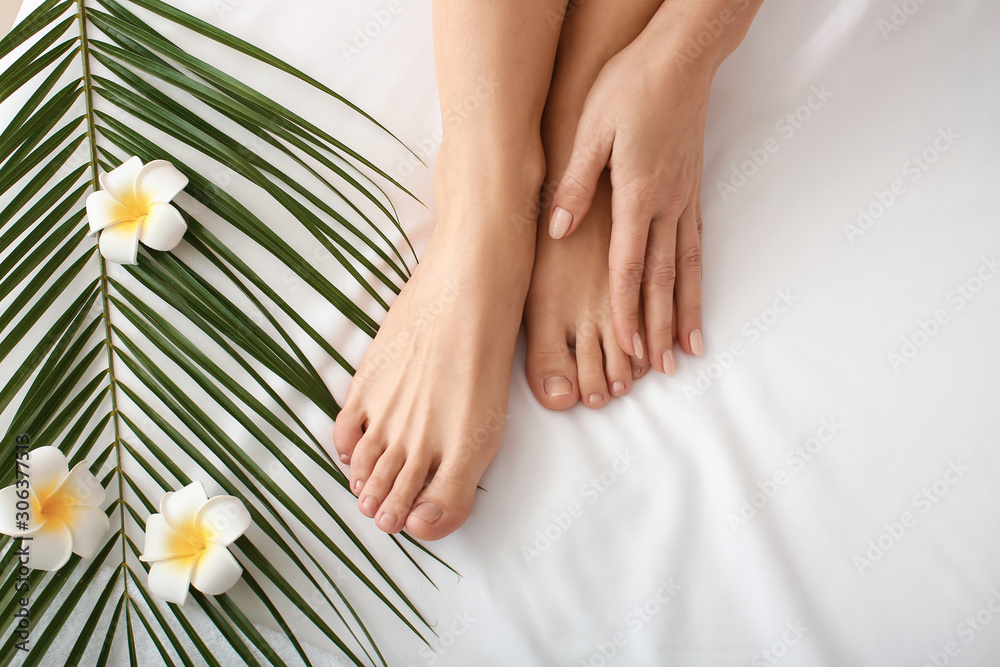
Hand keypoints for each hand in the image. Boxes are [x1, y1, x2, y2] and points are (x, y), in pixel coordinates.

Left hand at [546, 32, 713, 372]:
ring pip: (686, 268)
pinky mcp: (693, 190)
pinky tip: (698, 297)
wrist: (681, 56)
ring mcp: (685, 199)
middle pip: (661, 280)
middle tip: (659, 370)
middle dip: (657, 328)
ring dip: (685, 313)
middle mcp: (667, 205)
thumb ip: (575, 183)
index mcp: (637, 195)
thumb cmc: (631, 87)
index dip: (625, 312)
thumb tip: (557, 229)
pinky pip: (698, 246)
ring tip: (689, 351)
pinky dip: (699, 279)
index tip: (626, 349)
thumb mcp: (590, 129)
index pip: (628, 267)